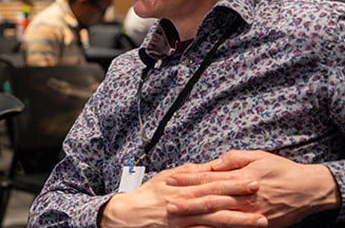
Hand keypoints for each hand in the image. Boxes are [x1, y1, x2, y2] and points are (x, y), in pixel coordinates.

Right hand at [99, 162, 264, 227]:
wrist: (127, 216)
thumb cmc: (146, 196)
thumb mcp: (165, 178)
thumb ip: (187, 173)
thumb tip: (206, 166)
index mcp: (183, 188)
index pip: (212, 183)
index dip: (234, 182)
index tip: (253, 179)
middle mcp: (184, 204)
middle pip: (217, 201)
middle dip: (241, 198)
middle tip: (262, 195)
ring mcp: (183, 222)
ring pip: (215, 221)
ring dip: (239, 221)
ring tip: (260, 221)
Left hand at [166, 150, 340, 227]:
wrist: (308, 190)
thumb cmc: (281, 171)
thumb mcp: (257, 156)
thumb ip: (233, 159)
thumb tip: (213, 163)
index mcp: (240, 177)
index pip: (208, 178)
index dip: (188, 179)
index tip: (170, 180)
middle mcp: (243, 196)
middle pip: (210, 199)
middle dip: (187, 202)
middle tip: (167, 204)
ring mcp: (249, 212)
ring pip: (219, 216)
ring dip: (198, 218)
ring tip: (180, 219)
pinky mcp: (257, 225)